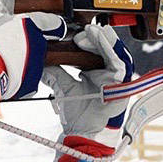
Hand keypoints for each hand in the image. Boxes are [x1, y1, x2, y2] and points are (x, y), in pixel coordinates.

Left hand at [41, 24, 133, 161]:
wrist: (84, 131)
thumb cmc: (79, 112)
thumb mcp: (63, 87)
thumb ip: (55, 73)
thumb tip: (40, 61)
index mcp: (96, 72)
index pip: (94, 50)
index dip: (86, 41)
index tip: (74, 36)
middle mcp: (108, 73)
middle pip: (105, 48)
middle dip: (95, 37)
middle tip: (84, 30)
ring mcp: (117, 78)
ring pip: (115, 52)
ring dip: (105, 40)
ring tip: (95, 30)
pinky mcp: (122, 84)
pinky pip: (119, 63)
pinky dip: (111, 51)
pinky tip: (103, 41)